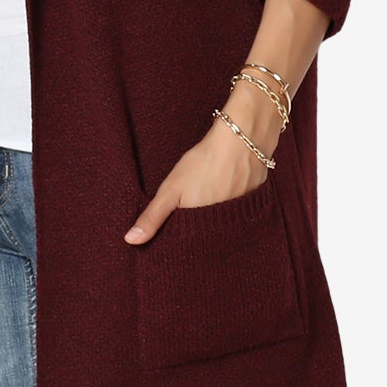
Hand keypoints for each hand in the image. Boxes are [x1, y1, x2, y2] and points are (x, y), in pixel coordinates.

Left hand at [124, 82, 281, 243]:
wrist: (242, 139)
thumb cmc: (204, 162)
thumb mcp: (170, 189)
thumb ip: (152, 217)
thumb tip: (131, 241)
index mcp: (202, 229)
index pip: (189, 247)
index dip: (179, 241)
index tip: (173, 231)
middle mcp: (225, 229)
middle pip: (207, 239)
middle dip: (196, 231)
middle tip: (193, 208)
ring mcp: (242, 218)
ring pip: (224, 228)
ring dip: (215, 221)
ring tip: (209, 198)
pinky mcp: (254, 206)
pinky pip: (240, 216)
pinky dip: (231, 210)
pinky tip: (226, 194)